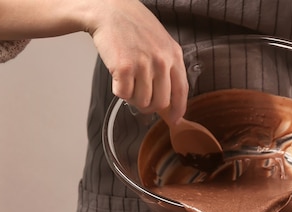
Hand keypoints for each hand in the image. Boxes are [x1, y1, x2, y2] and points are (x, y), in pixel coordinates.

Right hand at [0, 0, 188, 122]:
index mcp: (174, 56)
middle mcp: (162, 61)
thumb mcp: (161, 43)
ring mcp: (143, 65)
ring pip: (142, 101)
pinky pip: (124, 95)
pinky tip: (118, 77)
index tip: (174, 120)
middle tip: (140, 97)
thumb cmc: (135, 27)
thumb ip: (168, 68)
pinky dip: (120, 91)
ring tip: (128, 82)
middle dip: (150, 105)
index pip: (181, 91)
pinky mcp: (124, 68)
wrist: (110, 10)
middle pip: (160, 102)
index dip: (178, 110)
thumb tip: (168, 99)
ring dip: (133, 98)